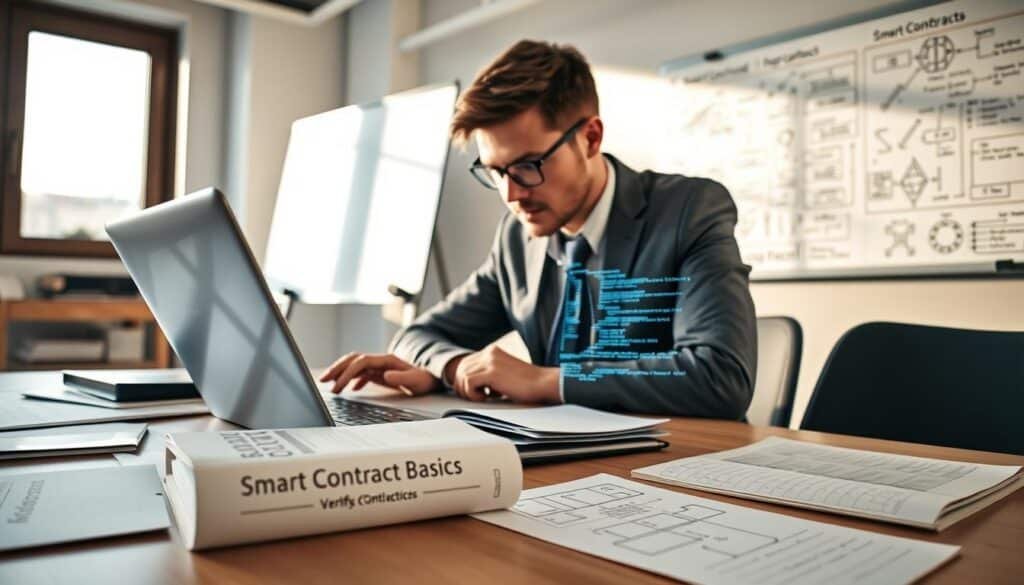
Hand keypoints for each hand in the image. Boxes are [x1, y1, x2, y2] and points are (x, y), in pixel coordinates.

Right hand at [319, 353, 440, 395]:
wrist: (436, 378)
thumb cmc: (427, 380)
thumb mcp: (416, 381)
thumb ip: (402, 378)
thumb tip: (386, 376)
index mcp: (387, 361)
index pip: (361, 363)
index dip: (347, 373)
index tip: (338, 386)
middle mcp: (381, 361)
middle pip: (354, 360)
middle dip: (337, 369)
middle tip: (323, 381)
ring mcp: (381, 366)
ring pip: (356, 365)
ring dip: (342, 373)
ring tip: (329, 384)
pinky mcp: (382, 373)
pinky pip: (363, 373)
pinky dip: (353, 379)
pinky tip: (350, 389)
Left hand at [446, 346, 559, 403]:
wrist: (543, 384)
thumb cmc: (526, 385)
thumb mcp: (503, 374)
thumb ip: (487, 374)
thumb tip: (469, 385)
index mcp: (492, 351)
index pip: (465, 362)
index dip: (464, 379)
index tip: (472, 392)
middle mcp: (489, 352)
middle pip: (461, 368)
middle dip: (462, 386)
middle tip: (474, 397)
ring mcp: (490, 360)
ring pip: (462, 375)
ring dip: (468, 391)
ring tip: (483, 397)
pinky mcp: (492, 371)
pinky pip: (469, 382)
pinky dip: (473, 393)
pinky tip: (486, 397)